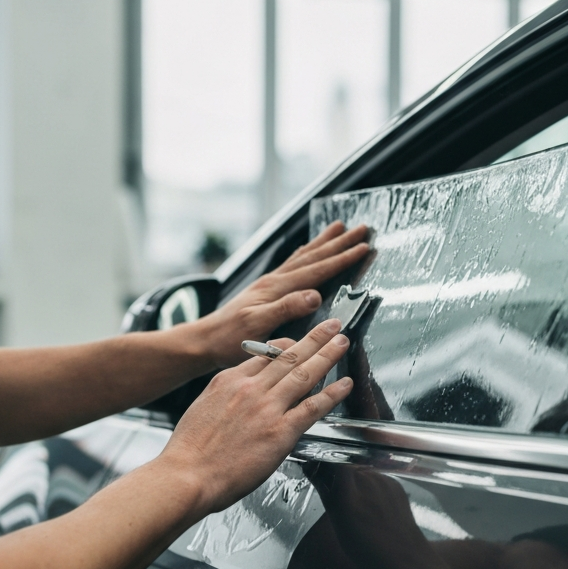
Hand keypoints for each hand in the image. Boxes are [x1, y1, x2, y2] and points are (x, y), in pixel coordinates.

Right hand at [163, 318, 353, 516]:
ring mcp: (267, 408)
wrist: (185, 475)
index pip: (264, 355)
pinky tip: (345, 384)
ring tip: (343, 342)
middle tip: (332, 325)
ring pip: (304, 373)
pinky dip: (332, 394)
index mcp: (229, 381)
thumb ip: (224, 398)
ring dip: (328, 355)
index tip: (300, 340)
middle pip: (289, 355)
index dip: (288, 344)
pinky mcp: (280, 431)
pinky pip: (313, 406)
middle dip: (315, 337)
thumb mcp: (201, 409)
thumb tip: (237, 399)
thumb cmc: (189, 452)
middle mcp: (250, 388)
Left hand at [192, 222, 369, 368]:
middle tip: (362, 228)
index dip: (342, 259)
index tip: (363, 248)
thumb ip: (285, 308)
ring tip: (339, 227)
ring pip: (303, 256)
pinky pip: (292, 265)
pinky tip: (308, 250)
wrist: (204, 341)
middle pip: (313, 256)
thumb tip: (314, 295)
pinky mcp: (266, 290)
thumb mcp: (257, 326)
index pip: (316, 270)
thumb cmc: (229, 339)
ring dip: (324, 242)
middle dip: (339, 243)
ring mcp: (270, 283)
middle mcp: (274, 281)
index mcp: (276, 288)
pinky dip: (305, 253)